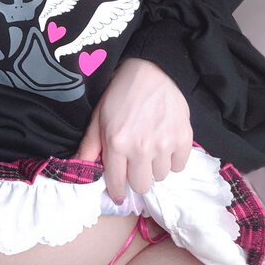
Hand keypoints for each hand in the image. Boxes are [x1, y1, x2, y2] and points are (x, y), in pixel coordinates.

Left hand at [75, 58, 192, 203]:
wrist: (152, 71)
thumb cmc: (121, 93)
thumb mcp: (98, 117)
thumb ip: (90, 146)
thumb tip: (79, 169)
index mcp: (117, 143)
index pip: (117, 184)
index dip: (117, 191)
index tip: (119, 192)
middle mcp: (141, 148)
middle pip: (142, 186)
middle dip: (136, 179)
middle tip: (135, 165)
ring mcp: (165, 144)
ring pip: (161, 177)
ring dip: (154, 168)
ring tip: (151, 149)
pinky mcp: (184, 138)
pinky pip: (179, 166)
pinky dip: (172, 160)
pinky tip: (165, 145)